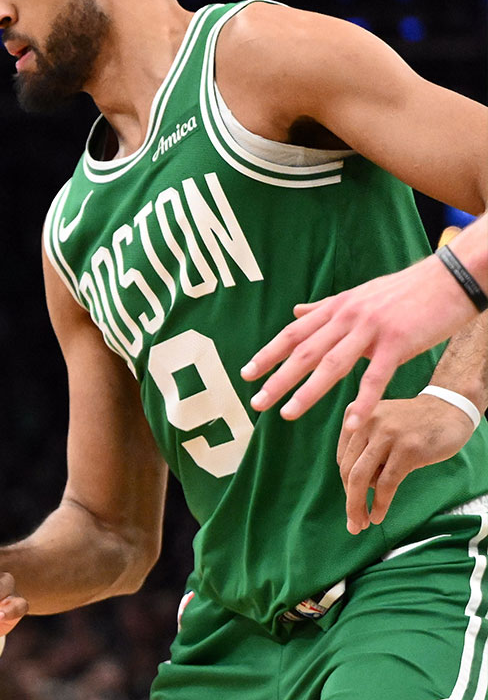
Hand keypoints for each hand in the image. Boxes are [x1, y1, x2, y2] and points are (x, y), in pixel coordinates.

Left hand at [242, 255, 477, 431]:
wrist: (452, 277)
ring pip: (331, 365)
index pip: (293, 334)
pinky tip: (351, 423)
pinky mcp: (398, 342)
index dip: (268, 354)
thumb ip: (327, 308)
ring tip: (286, 414)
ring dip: (307, 392)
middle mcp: (346, 317)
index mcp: (336, 308)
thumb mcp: (360, 295)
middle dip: (277, 378)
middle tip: (255, 402)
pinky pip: (376, 377)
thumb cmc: (406, 290)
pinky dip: (362, 401)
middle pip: (304, 352)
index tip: (246, 374)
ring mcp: (371, 329)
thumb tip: (296, 311)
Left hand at [339, 395, 477, 534]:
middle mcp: (366, 422)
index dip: (346, 485)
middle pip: (348, 470)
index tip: (353, 502)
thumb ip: (364, 449)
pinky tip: (378, 516)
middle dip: (349, 501)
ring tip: (362, 523)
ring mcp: (387, 435)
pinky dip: (380, 503)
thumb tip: (352, 490)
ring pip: (362, 478)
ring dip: (358, 506)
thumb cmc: (413, 423)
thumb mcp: (380, 425)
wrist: (449, 408)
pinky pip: (386, 483)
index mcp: (354, 415)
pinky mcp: (408, 449)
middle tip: (353, 523)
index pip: (343, 459)